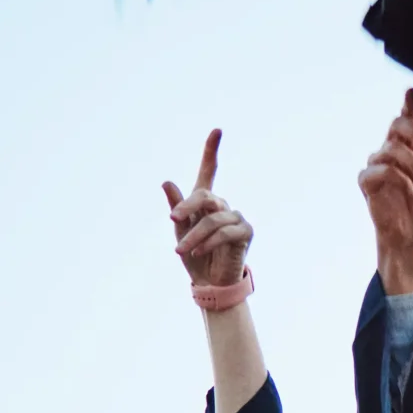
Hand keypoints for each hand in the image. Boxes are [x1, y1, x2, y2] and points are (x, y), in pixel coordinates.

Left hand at [163, 129, 251, 289]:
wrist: (209, 282)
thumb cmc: (194, 254)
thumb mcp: (180, 231)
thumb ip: (177, 207)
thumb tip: (167, 182)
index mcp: (205, 201)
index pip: (209, 171)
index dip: (211, 150)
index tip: (217, 130)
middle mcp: (222, 205)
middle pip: (205, 196)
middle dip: (187, 206)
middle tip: (173, 218)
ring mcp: (236, 217)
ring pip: (212, 219)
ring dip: (194, 235)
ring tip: (181, 250)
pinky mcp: (245, 232)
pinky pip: (224, 232)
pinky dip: (208, 242)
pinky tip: (197, 252)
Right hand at [358, 88, 412, 294]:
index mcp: (409, 146)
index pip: (406, 119)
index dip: (408, 104)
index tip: (412, 91)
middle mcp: (391, 151)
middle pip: (397, 125)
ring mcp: (377, 164)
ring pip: (392, 148)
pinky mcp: (367, 182)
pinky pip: (382, 169)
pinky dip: (400, 178)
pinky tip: (411, 190)